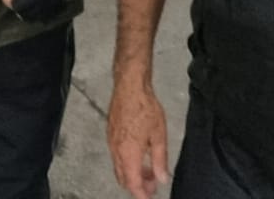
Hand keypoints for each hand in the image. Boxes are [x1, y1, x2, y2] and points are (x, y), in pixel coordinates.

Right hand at [107, 74, 169, 198]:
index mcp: (128, 154)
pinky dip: (127, 162)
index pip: (133, 184)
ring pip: (119, 167)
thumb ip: (160, 160)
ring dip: (133, 173)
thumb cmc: (145, 107)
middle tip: (153, 184)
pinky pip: (117, 156)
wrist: (130, 86)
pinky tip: (140, 154)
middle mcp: (116, 151)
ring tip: (149, 170)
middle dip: (138, 186)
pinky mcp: (110, 134)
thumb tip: (162, 178)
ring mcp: (111, 142)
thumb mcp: (159, 136)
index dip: (142, 194)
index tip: (150, 197)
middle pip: (124, 179)